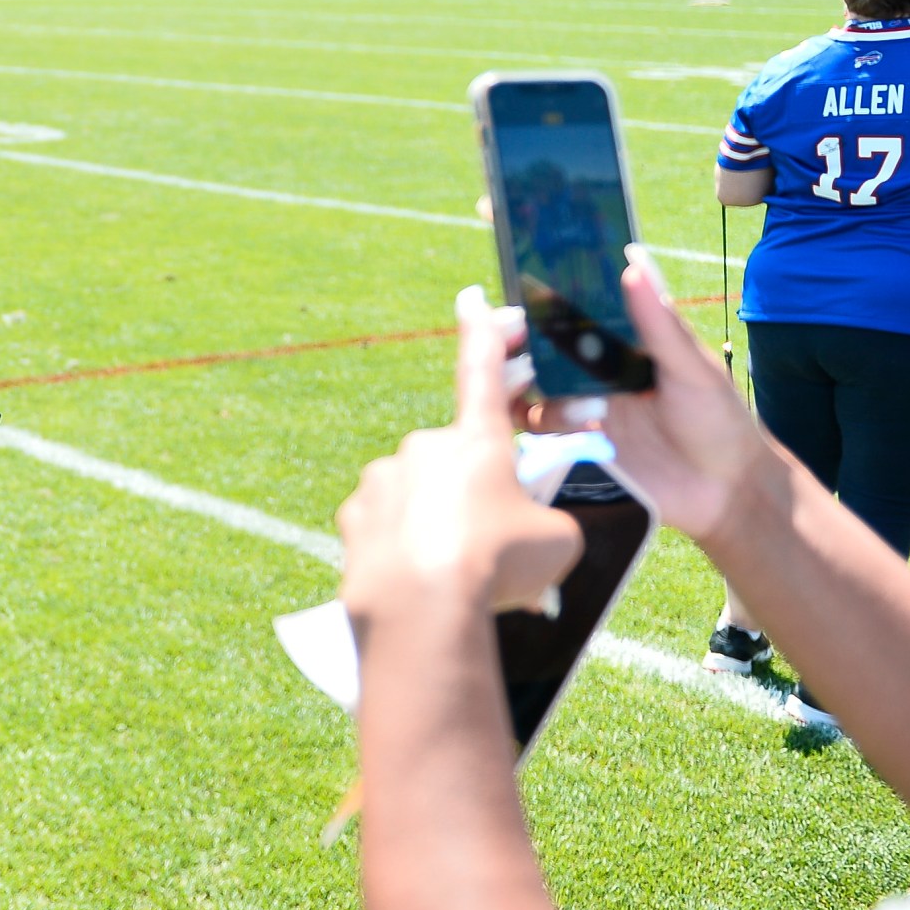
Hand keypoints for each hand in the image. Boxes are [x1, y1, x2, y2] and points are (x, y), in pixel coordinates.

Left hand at [338, 286, 582, 620]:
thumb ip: (546, 519)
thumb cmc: (498, 565)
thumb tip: (529, 530)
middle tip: (492, 544)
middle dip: (474, 496)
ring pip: (417, 500)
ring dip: (436, 528)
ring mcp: (381, 482)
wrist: (422, 610)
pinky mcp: (353, 520)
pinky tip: (420, 581)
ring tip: (457, 575)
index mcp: (476, 439)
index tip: (472, 299)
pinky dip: (402, 551)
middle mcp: (422, 449)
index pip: (482, 371)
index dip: (483, 334)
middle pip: (455, 465)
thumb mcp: (557, 540)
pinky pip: (384, 530)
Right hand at [539, 247, 776, 541]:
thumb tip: (632, 265)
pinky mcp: (576, 441)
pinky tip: (553, 419)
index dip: (547, 288)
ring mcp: (584, 404)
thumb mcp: (692, 369)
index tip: (517, 269)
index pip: (580, 305)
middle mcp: (598, 368)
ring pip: (531, 382)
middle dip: (518, 336)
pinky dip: (533, 418)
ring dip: (523, 379)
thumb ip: (658, 324)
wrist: (725, 494)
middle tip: (507, 335)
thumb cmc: (720, 421)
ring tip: (528, 382)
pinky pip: (538, 425)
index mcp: (627, 341)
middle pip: (543, 343)